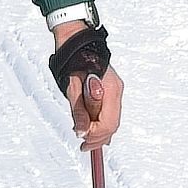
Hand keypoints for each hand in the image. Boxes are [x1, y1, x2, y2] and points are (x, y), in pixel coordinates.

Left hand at [49, 10, 124, 150]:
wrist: (76, 41)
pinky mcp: (110, 88)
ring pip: (111, 118)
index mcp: (108, 90)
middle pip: (112, 123)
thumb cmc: (72, 62)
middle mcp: (116, 90)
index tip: (83, 144)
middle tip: (84, 145)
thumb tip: (82, 132)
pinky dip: (101, 120)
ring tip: (85, 137)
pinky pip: (109, 110)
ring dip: (99, 130)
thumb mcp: (72, 89)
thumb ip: (79, 111)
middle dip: (98, 137)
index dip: (96, 137)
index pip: (108, 123)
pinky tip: (91, 125)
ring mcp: (115, 89)